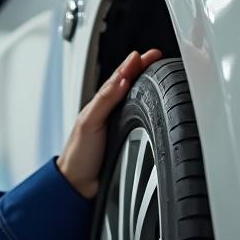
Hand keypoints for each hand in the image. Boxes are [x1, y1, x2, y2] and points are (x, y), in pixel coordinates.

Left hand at [57, 48, 162, 199]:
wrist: (80, 185)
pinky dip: (150, 111)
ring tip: (160, 73)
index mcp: (100, 105)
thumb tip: (122, 80)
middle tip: (158, 57)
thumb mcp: (89, 123)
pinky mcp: (128, 141)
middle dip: (144, 71)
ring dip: (148, 88)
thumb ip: (105, 101)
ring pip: (137, 102)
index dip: (133, 65)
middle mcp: (111, 113)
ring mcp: (120, 127)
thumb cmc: (79, 155)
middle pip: (131, 86)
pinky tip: (157, 107)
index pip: (119, 79)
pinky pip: (142, 121)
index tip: (147, 55)